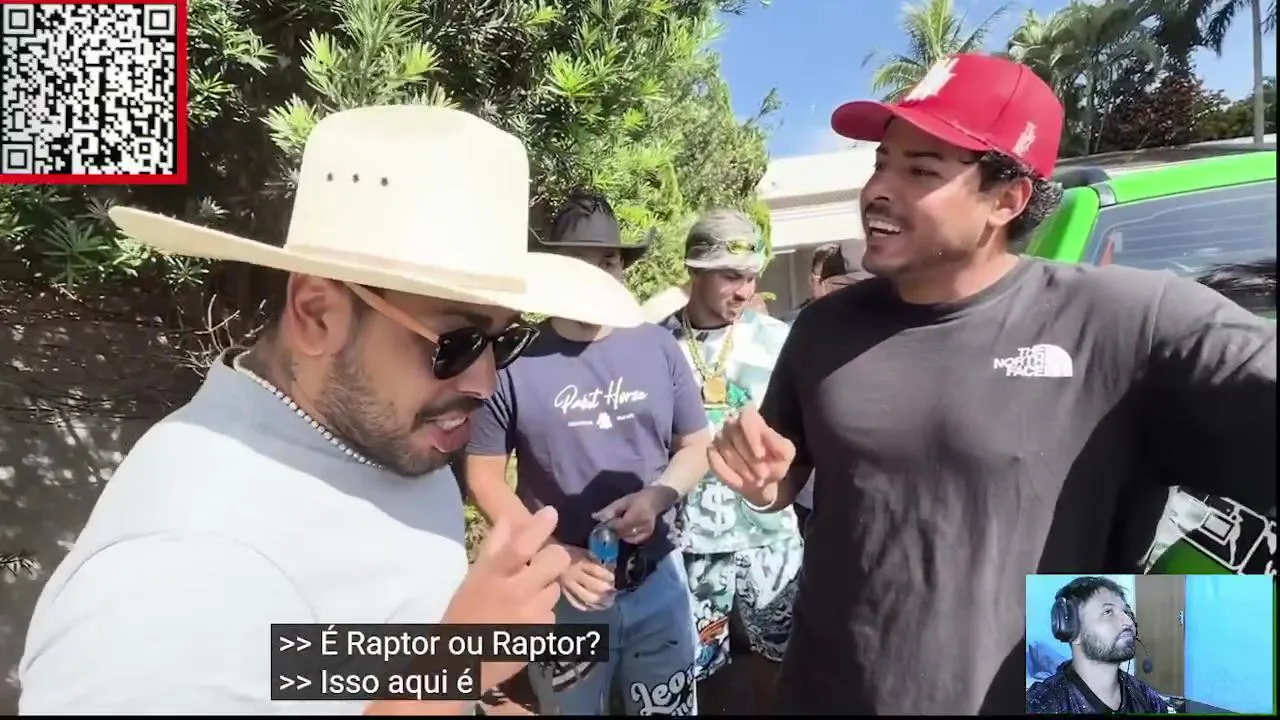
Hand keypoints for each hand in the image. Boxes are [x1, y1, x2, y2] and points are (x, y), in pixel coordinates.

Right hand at [442, 506, 569, 690]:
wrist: (460, 663)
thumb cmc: (463, 614)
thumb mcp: (473, 578)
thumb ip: (494, 548)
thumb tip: (509, 518)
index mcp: (493, 577)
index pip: (521, 546)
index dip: (539, 527)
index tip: (550, 513)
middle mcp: (514, 594)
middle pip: (555, 562)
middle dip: (553, 558)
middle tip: (540, 565)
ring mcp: (530, 617)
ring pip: (555, 589)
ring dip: (544, 589)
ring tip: (524, 598)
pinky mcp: (540, 636)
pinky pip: (551, 615)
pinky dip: (541, 614)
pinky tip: (523, 620)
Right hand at [558, 545, 616, 611]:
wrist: (550, 558)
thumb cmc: (570, 554)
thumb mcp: (583, 552)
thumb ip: (594, 560)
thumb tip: (607, 569)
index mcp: (580, 562)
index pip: (595, 570)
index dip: (606, 575)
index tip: (612, 578)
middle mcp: (574, 575)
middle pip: (592, 585)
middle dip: (605, 590)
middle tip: (612, 592)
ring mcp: (568, 585)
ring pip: (585, 596)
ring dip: (598, 600)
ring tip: (606, 602)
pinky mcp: (564, 592)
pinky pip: (575, 602)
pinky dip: (585, 606)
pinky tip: (593, 606)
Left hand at [593, 485, 675, 544]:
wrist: (656, 500)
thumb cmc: (638, 498)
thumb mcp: (623, 501)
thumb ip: (610, 510)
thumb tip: (595, 517)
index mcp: (637, 514)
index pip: (620, 525)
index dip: (610, 526)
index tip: (603, 525)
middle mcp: (643, 525)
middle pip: (623, 533)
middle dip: (614, 531)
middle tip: (609, 526)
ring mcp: (647, 532)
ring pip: (627, 538)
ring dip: (620, 534)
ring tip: (618, 526)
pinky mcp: (648, 536)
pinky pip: (633, 540)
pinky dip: (627, 537)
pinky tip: (626, 530)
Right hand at [707, 404, 794, 507]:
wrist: (761, 482)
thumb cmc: (774, 463)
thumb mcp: (785, 454)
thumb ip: (779, 444)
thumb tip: (767, 436)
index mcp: (751, 418)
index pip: (746, 415)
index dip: (751, 434)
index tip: (761, 455)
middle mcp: (732, 424)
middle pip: (735, 435)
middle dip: (751, 460)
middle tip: (763, 475)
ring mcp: (719, 438)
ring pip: (725, 450)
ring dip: (742, 469)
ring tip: (755, 481)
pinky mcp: (711, 453)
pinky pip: (715, 462)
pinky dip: (729, 475)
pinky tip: (740, 483)